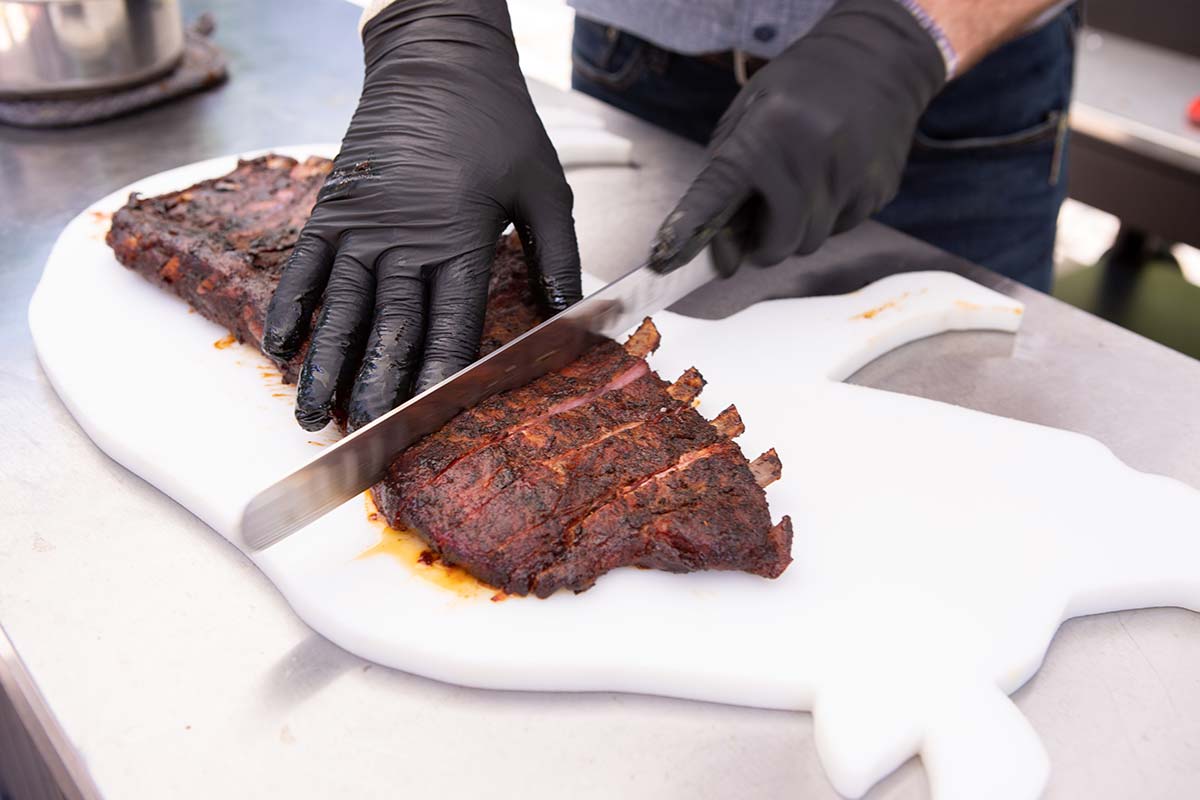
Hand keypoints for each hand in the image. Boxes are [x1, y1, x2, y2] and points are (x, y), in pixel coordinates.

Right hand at [264, 0, 580, 431]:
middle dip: (374, 387)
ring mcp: (361, 224)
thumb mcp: (544, 186)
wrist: (438, 59)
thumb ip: (556, 256)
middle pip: (387, 327)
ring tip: (312, 413)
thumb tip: (568, 317)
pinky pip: (302, 266)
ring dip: (324, 364)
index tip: (426, 421)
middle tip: (364, 438)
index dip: (437, 377)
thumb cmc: (497, 123)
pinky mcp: (332, 207)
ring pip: (337, 308)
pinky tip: (280, 349)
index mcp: (460, 238)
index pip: (449, 324)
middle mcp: (404, 238)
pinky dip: (289, 309)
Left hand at [648, 0, 945, 275]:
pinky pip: (841, 229)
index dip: (691, 229)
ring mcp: (850, 173)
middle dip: (764, 244)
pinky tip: (831, 178)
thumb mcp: (748, 114)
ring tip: (799, 186)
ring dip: (797, 230)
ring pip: (810, 242)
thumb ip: (725, 176)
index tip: (666, 256)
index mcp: (768, 130)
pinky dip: (829, 217)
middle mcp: (810, 153)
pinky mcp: (878, 188)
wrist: (876, 59)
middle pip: (778, 243)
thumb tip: (723, 251)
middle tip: (759, 225)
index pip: (719, 193)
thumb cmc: (800, 88)